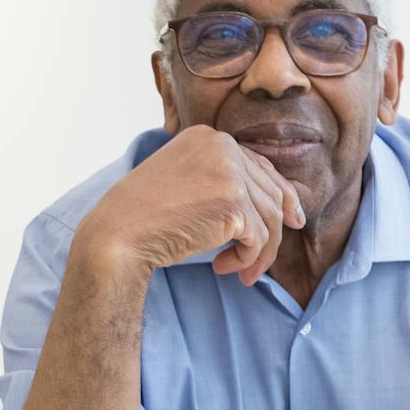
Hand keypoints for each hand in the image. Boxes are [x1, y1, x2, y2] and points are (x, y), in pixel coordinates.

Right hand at [78, 125, 305, 284]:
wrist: (118, 233)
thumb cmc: (144, 215)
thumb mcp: (185, 181)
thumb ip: (222, 180)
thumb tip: (275, 202)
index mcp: (208, 137)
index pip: (258, 165)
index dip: (278, 194)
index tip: (290, 219)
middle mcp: (223, 146)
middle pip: (270, 191)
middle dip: (276, 228)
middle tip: (267, 259)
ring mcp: (230, 173)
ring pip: (270, 218)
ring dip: (260, 252)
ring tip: (242, 272)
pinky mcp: (234, 203)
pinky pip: (259, 238)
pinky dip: (248, 259)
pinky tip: (226, 268)